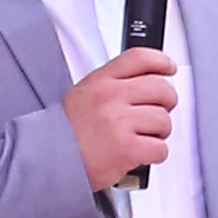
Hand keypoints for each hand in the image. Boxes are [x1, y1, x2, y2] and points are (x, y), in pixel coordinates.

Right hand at [65, 46, 179, 194]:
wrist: (49, 159)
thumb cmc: (68, 131)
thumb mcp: (85, 93)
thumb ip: (114, 83)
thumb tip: (146, 79)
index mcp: (101, 81)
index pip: (140, 58)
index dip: (161, 61)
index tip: (168, 68)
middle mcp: (111, 97)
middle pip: (161, 88)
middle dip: (166, 103)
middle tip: (156, 113)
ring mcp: (120, 123)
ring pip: (164, 120)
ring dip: (158, 132)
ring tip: (142, 137)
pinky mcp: (127, 149)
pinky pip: (160, 148)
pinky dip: (155, 154)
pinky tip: (140, 153)